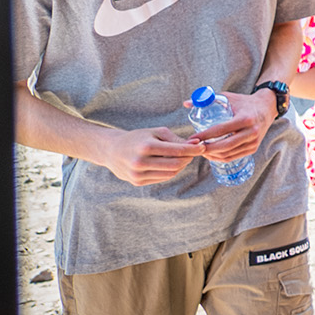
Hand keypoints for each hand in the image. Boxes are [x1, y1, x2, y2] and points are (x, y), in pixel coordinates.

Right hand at [90, 122, 212, 186]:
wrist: (112, 150)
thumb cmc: (137, 138)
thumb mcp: (155, 132)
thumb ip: (175, 139)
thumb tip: (195, 145)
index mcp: (146, 147)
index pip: (177, 151)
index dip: (193, 150)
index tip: (203, 146)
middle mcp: (141, 162)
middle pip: (176, 165)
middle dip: (189, 158)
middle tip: (193, 152)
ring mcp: (138, 174)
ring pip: (171, 173)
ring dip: (181, 166)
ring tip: (183, 157)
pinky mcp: (137, 182)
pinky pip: (162, 178)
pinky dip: (171, 172)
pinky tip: (171, 164)